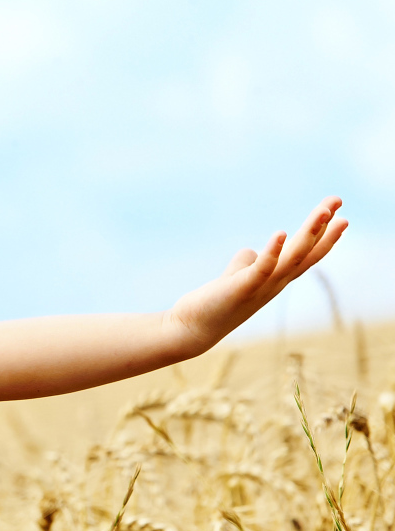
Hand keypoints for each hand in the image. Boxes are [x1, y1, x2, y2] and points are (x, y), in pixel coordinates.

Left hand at [166, 196, 347, 352]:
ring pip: (292, 259)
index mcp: (274, 280)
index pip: (306, 256)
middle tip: (337, 201)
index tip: (339, 212)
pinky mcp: (242, 289)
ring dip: (309, 234)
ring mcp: (261, 288)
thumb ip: (246, 264)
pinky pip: (262, 269)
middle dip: (325, 227)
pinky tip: (280, 233)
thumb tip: (251, 252)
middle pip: (306, 254)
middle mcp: (274, 284)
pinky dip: (272, 252)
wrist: (191, 329)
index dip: (324, 236)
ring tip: (324, 211)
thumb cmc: (214, 304)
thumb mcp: (235, 278)